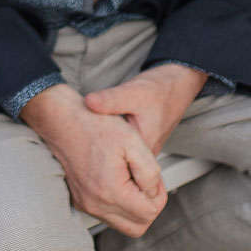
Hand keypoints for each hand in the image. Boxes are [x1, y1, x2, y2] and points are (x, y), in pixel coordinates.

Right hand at [22, 85, 166, 235]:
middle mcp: (95, 204)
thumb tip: (152, 192)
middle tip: (147, 182)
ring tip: (133, 181)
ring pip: (123, 225)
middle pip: (138, 227)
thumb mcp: (133, 141)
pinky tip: (120, 183)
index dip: (159, 194)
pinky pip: (107, 215)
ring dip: (135, 208)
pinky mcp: (80, 201)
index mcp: (110, 191)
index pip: (149, 213)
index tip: (152, 175)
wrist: (62, 120)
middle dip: (149, 207)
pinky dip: (119, 205)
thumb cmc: (95, 126)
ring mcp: (86, 204)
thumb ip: (150, 171)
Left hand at [84, 63, 206, 156]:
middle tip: (72, 154)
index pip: (118, 168)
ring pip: (119, 161)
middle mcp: (146, 154)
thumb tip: (88, 102)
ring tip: (80, 147)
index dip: (94, 161)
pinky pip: (122, 154)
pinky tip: (93, 142)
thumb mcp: (132, 92)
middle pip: (117, 167)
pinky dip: (109, 149)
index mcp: (144, 147)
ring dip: (102, 156)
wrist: (178, 82)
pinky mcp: (140, 143)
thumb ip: (110, 99)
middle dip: (95, 161)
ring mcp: (144, 150)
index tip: (75, 154)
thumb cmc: (159, 88)